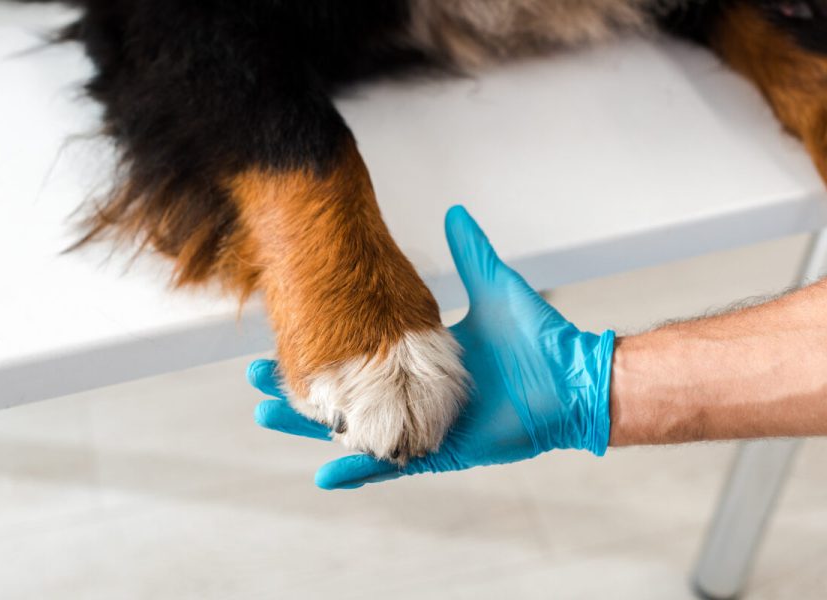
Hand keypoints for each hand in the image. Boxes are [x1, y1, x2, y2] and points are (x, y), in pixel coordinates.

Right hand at [249, 205, 614, 488]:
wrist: (570, 381)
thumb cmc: (537, 339)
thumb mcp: (491, 287)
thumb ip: (469, 252)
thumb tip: (454, 211)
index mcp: (419, 361)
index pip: (359, 355)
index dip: (323, 348)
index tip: (286, 335)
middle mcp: (412, 394)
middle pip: (344, 393)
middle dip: (301, 388)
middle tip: (256, 380)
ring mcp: (420, 426)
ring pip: (354, 429)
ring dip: (312, 427)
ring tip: (266, 416)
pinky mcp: (437, 452)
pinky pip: (390, 464)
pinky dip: (357, 469)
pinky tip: (322, 472)